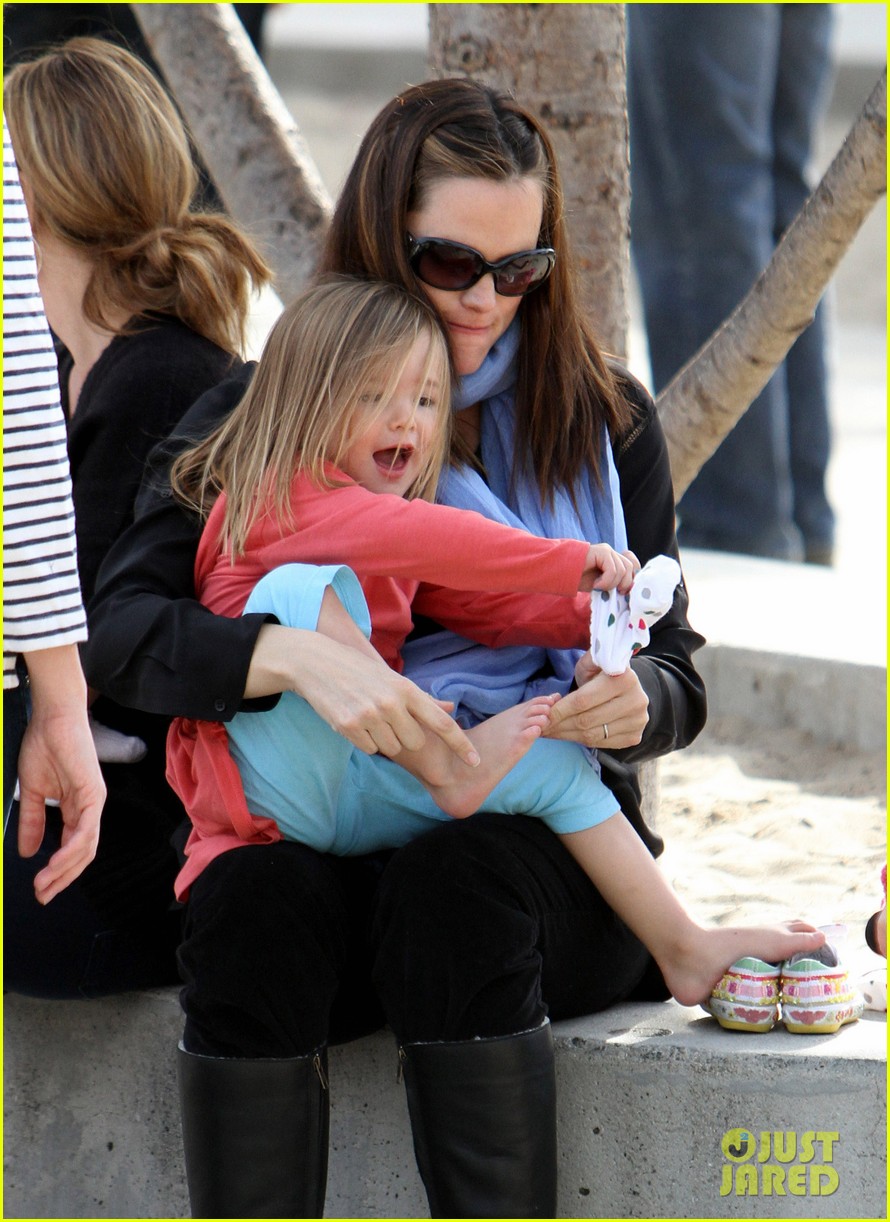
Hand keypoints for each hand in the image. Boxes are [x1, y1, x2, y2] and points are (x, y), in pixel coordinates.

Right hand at [17, 648, 105, 903]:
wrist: (51, 718)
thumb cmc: (44, 746)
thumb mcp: (33, 791)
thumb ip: (32, 822)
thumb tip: (28, 852)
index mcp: (76, 808)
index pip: (73, 848)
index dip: (58, 871)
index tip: (39, 889)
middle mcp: (89, 809)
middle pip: (82, 854)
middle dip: (62, 878)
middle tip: (42, 896)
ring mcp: (94, 802)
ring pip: (86, 847)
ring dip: (64, 869)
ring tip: (44, 883)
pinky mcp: (93, 794)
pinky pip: (87, 830)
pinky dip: (72, 849)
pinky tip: (56, 862)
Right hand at [247, 624, 479, 765]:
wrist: (316, 663)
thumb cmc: (359, 671)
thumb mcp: (393, 678)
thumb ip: (422, 699)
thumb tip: (451, 709)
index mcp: (406, 689)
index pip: (441, 722)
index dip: (461, 744)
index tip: (475, 762)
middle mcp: (391, 703)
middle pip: (415, 743)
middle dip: (406, 737)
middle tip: (388, 719)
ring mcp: (369, 716)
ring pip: (391, 749)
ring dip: (383, 739)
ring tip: (368, 716)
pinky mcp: (349, 726)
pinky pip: (370, 750)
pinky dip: (365, 741)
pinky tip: (355, 721)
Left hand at [543, 661, 648, 749]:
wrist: (628, 689)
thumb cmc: (603, 674)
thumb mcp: (591, 663)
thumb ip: (577, 671)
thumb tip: (555, 697)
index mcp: (624, 678)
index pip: (583, 700)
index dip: (559, 710)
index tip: (543, 715)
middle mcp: (636, 701)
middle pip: (586, 721)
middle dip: (559, 725)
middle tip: (541, 727)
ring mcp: (638, 721)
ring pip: (592, 736)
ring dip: (566, 735)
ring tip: (550, 732)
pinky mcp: (635, 736)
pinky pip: (600, 744)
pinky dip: (580, 741)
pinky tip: (567, 735)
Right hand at [580, 544, 639, 593]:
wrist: (561, 573)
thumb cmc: (579, 580)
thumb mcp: (602, 585)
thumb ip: (616, 582)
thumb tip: (630, 590)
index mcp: (614, 559)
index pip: (634, 564)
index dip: (633, 578)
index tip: (623, 590)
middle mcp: (612, 553)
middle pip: (631, 568)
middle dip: (624, 584)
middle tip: (612, 592)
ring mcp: (607, 550)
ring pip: (623, 570)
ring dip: (612, 584)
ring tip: (599, 587)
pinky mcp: (602, 551)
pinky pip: (612, 569)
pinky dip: (606, 581)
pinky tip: (595, 585)